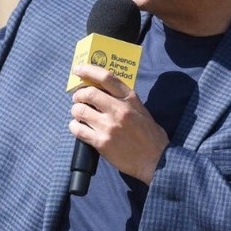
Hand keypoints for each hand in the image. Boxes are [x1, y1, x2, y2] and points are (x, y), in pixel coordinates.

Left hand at [68, 64, 168, 183]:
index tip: (78, 69)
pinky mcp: (101, 142)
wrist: (155, 160)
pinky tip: (79, 127)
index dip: (88, 70)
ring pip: (79, 111)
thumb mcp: (140, 110)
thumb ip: (122, 100)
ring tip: (80, 115)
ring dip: (76, 111)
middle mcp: (118, 110)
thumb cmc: (148, 134)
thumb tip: (100, 89)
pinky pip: (78, 129)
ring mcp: (109, 126)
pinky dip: (74, 127)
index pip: (106, 77)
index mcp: (129, 99)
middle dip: (78, 95)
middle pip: (88, 93)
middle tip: (78, 99)